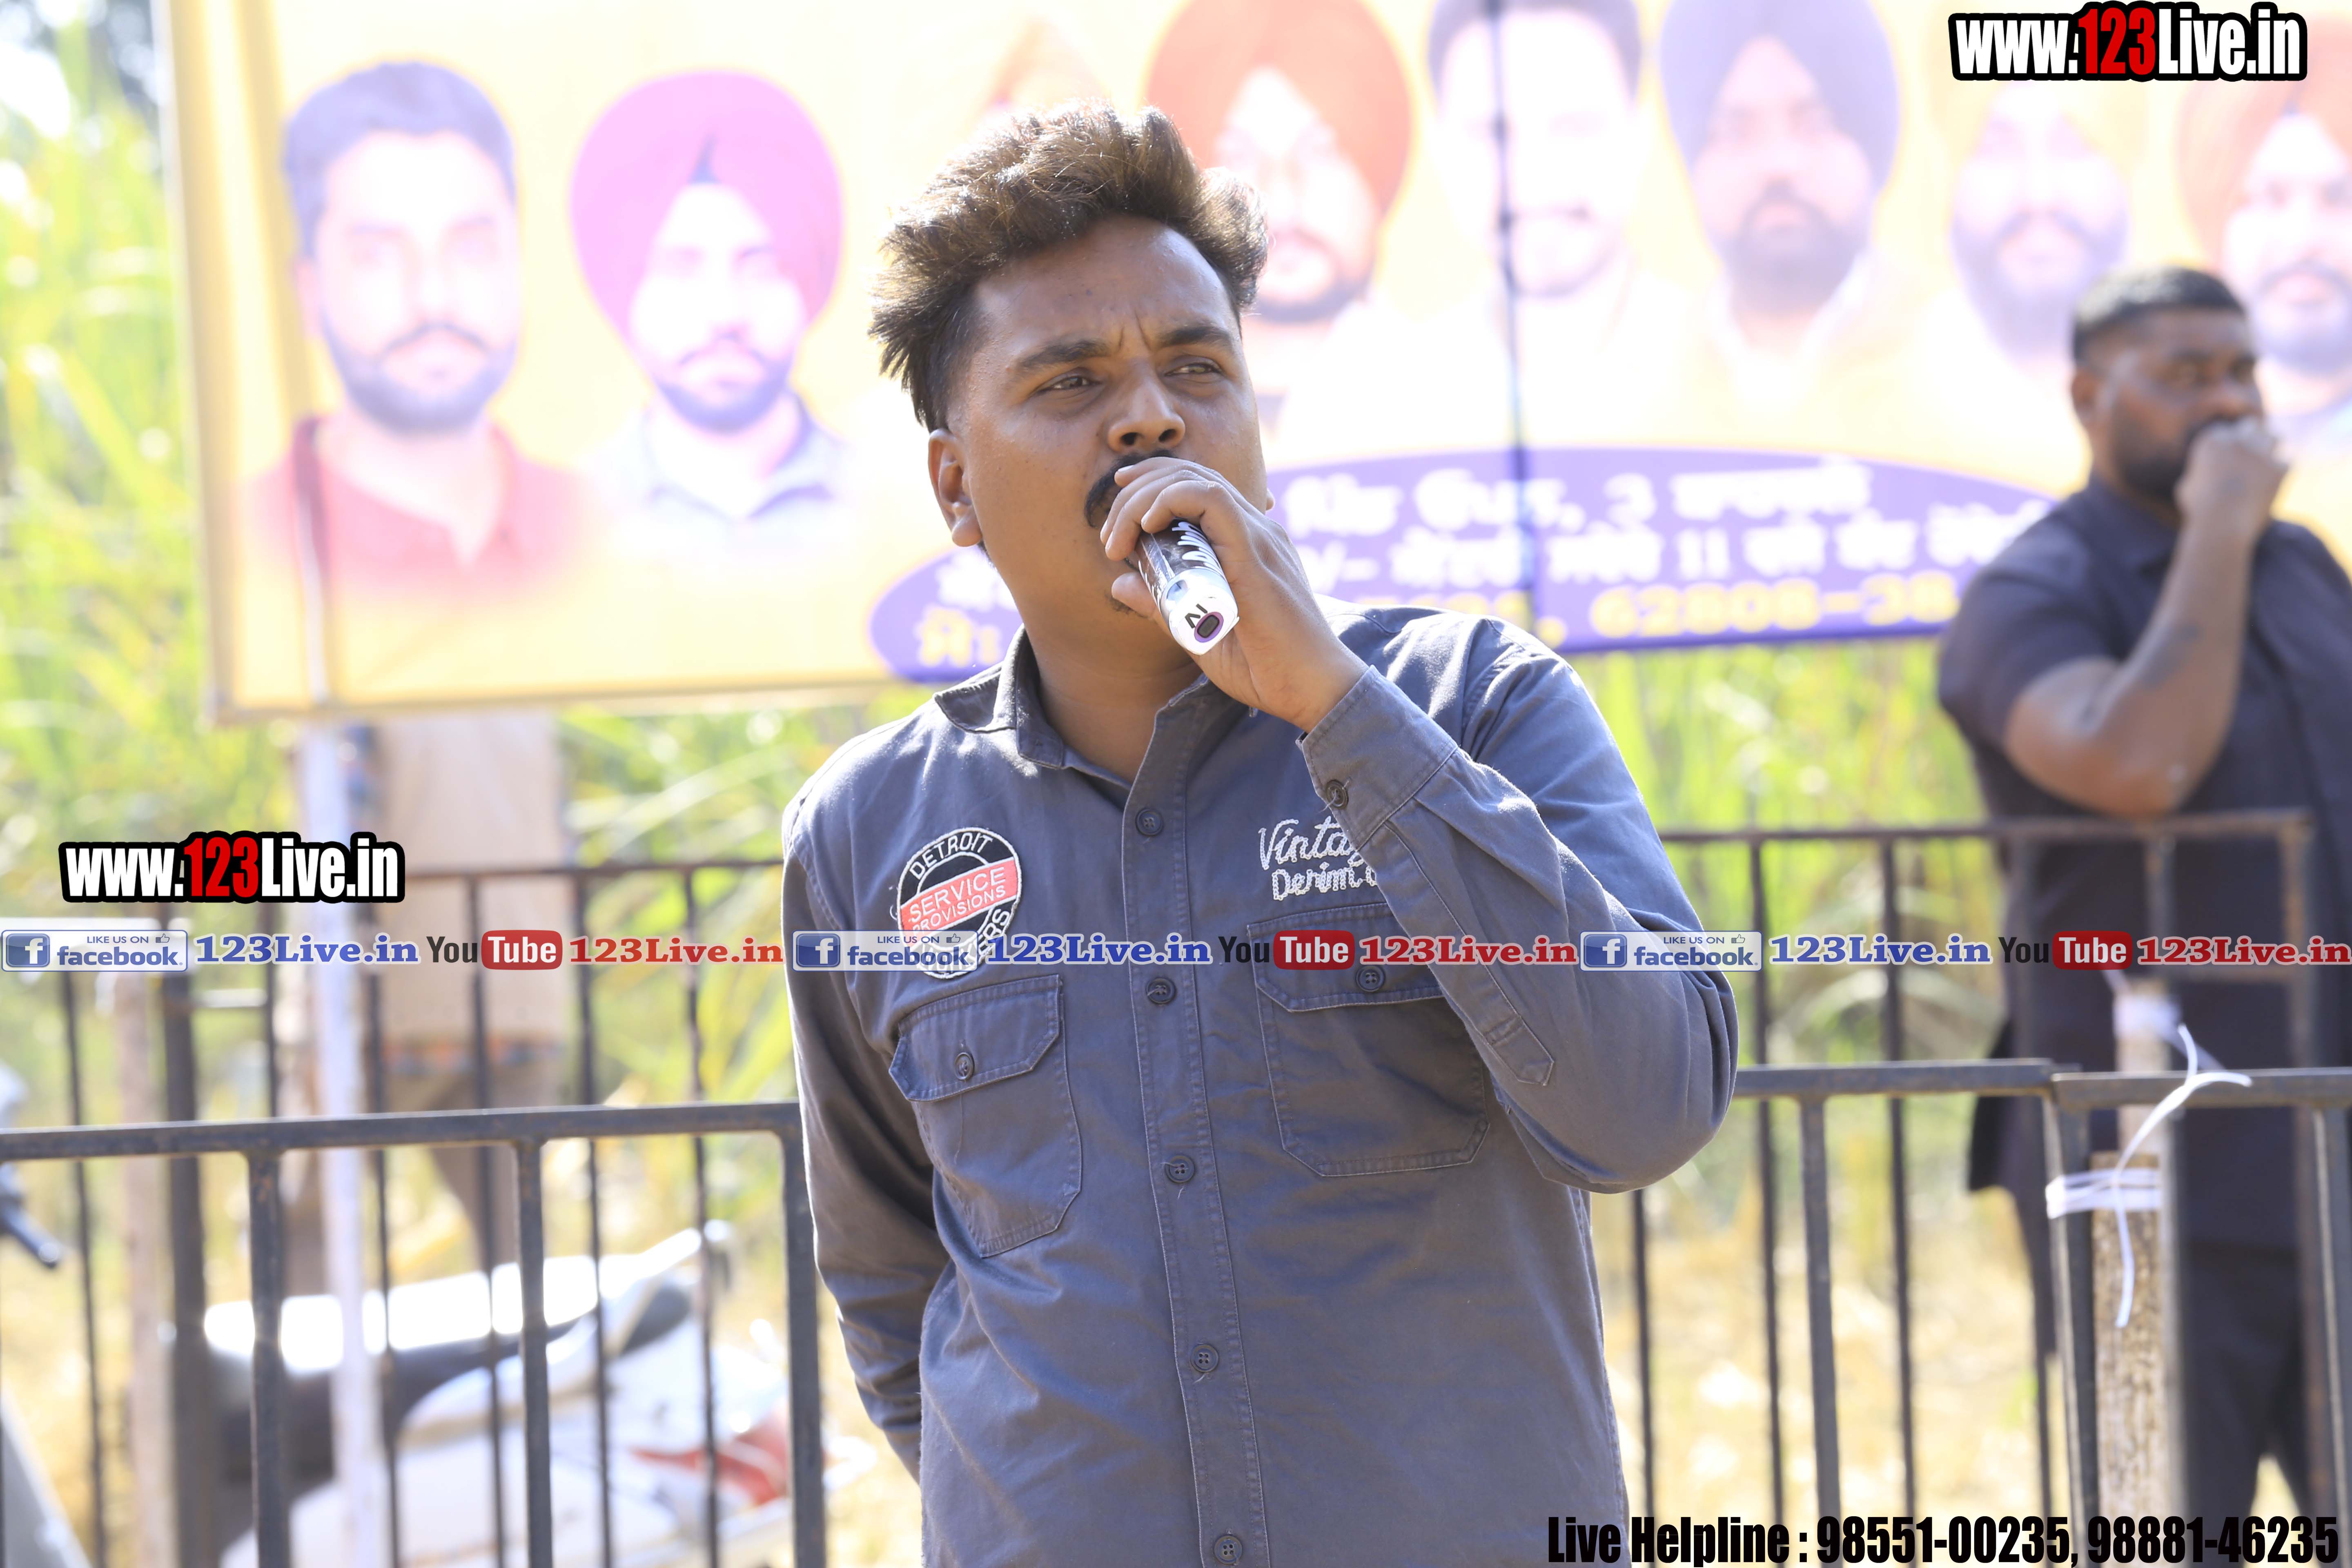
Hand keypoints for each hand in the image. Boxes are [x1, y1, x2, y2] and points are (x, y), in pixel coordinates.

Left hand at [1100, 456, 1365, 730]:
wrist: (1313, 691)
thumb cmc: (1265, 669)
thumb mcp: (1199, 632)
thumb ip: (1163, 605)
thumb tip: (1120, 582)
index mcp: (1247, 544)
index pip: (1198, 488)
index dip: (1153, 484)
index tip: (1118, 511)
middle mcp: (1256, 531)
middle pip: (1190, 476)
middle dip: (1137, 494)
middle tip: (1110, 538)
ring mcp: (1259, 537)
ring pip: (1195, 481)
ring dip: (1145, 500)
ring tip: (1120, 539)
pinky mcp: (1256, 553)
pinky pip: (1212, 500)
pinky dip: (1171, 500)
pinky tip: (1147, 526)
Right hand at [2177, 416, 2284, 547]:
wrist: (2222, 524)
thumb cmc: (2200, 509)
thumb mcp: (2188, 486)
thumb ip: (2200, 471)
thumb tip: (2204, 473)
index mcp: (2212, 440)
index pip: (2226, 429)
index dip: (2229, 441)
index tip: (2231, 453)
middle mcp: (2238, 439)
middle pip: (2251, 426)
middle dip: (2251, 437)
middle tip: (2252, 451)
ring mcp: (2261, 452)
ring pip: (2274, 436)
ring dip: (2270, 446)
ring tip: (2267, 461)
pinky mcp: (2279, 467)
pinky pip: (2285, 462)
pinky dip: (2280, 471)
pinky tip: (2272, 483)